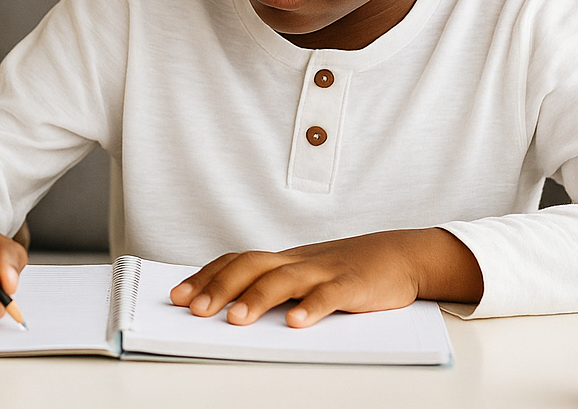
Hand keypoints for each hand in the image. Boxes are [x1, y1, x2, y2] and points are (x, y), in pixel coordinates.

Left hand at [169, 228, 482, 327]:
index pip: (235, 261)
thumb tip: (226, 307)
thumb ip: (273, 288)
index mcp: (282, 259)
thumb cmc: (346, 269)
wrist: (400, 255)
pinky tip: (297, 323)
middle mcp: (297, 261)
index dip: (206, 276)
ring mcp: (324, 271)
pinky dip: (312, 308)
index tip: (177, 295)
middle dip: (219, 287)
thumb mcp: (305, 275)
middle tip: (195, 310)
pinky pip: (330, 295)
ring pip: (285, 280)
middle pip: (251, 266)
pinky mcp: (353, 285)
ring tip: (235, 320)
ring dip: (257, 299)